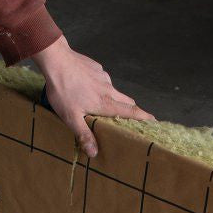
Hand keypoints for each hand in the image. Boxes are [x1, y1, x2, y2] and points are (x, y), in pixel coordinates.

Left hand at [31, 36, 153, 157]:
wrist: (57, 60)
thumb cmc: (63, 90)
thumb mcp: (71, 117)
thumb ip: (83, 134)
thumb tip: (94, 152)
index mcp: (106, 103)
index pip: (131, 112)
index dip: (144, 117)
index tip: (154, 121)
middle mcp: (109, 89)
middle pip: (127, 101)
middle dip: (132, 110)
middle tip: (130, 119)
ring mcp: (104, 77)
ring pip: (114, 90)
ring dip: (113, 98)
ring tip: (99, 104)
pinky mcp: (97, 68)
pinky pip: (103, 80)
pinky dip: (100, 86)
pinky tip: (86, 87)